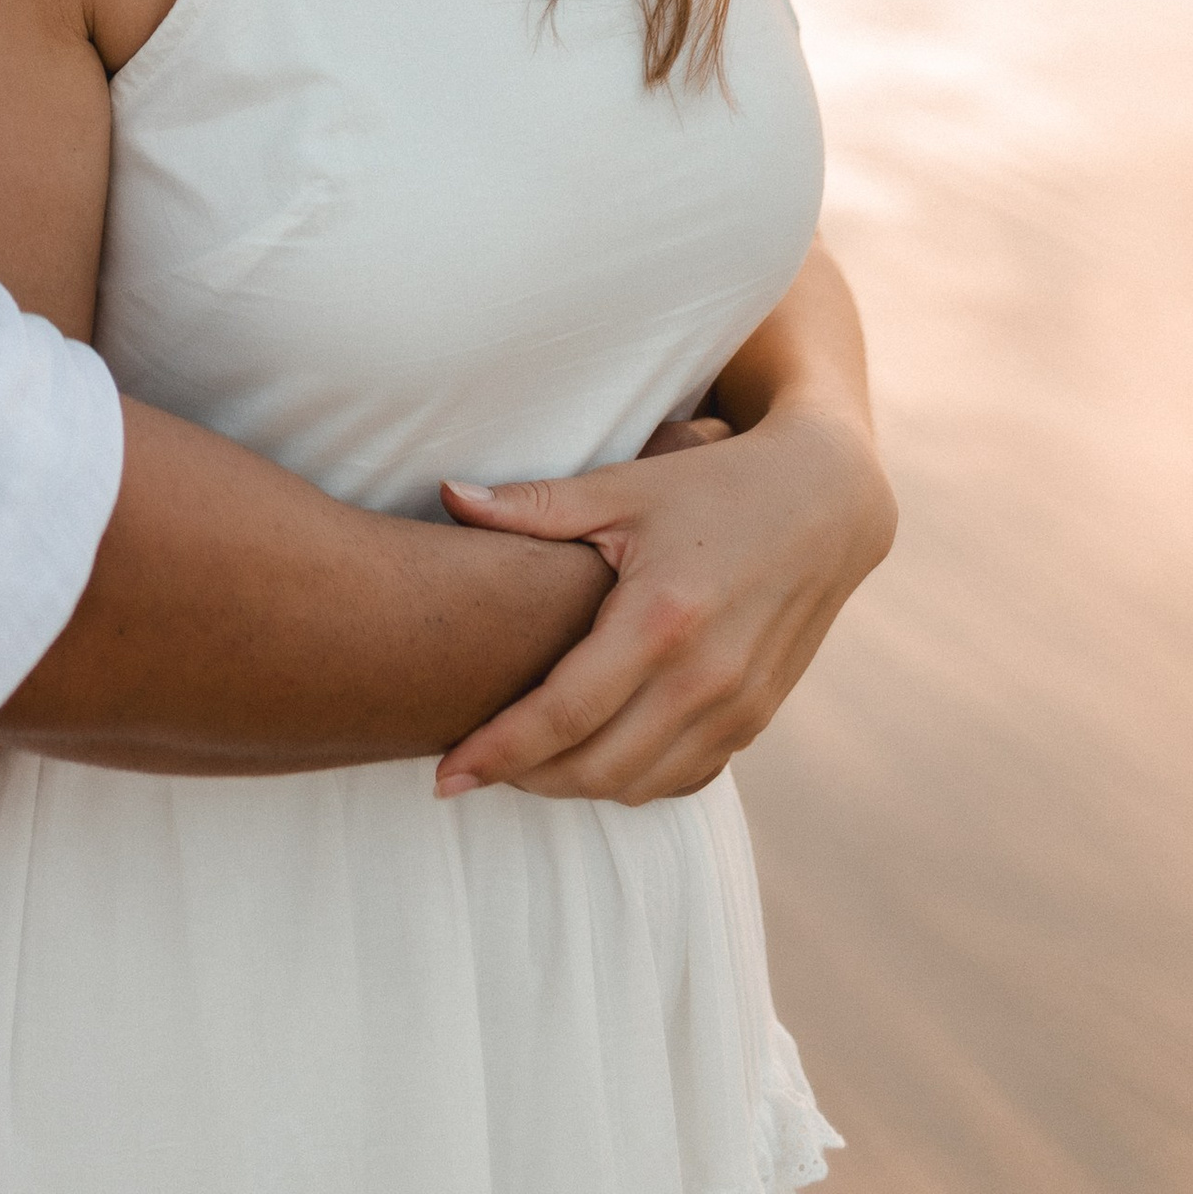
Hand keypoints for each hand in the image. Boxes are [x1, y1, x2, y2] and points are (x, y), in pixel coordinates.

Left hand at [429, 400, 895, 803]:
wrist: (825, 503)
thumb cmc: (712, 484)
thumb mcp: (624, 485)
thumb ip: (534, 504)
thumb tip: (449, 496)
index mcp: (661, 619)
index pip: (562, 713)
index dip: (497, 751)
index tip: (446, 775)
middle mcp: (705, 678)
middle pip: (595, 767)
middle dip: (524, 778)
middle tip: (470, 766)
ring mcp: (738, 708)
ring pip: (639, 785)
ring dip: (574, 786)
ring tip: (521, 762)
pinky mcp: (757, 719)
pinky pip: (683, 778)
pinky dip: (631, 781)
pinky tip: (593, 755)